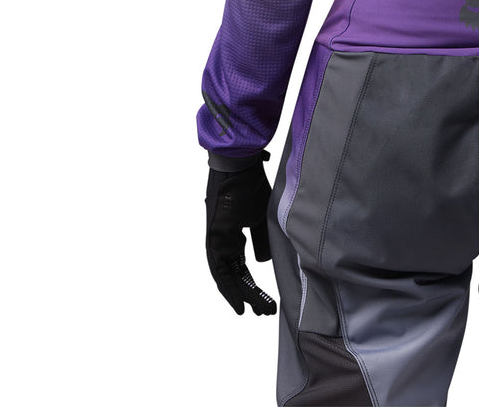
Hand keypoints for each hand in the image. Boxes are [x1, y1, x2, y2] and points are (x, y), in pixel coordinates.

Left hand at [204, 151, 277, 315]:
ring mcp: (216, 241)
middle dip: (249, 295)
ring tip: (256, 311)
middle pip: (235, 276)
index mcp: (233, 236)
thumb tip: (263, 263)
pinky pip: (219, 269)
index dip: (251, 286)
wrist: (238, 166)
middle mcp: (221, 242)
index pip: (241, 268)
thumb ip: (261, 240)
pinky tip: (239, 301)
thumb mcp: (261, 217)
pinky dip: (228, 287)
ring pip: (227, 277)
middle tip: (264, 312)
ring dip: (241, 295)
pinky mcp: (214, 238)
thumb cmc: (250, 186)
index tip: (263, 304)